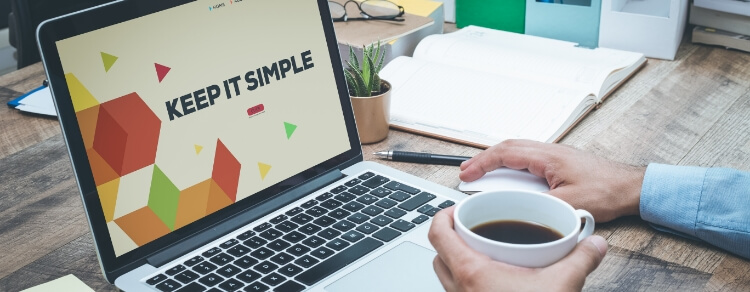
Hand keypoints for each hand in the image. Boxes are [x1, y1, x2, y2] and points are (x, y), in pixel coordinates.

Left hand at [428, 207, 607, 291]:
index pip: (438, 234)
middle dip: (451, 238)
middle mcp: (459, 289)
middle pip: (439, 254)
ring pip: (445, 275)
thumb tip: (593, 244)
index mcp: (471, 272)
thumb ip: (580, 259)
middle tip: (472, 229)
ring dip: (457, 261)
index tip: (458, 209)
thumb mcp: (562, 284)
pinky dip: (467, 281)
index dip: (443, 215)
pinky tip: (493, 281)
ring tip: (482, 252)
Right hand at [460, 140, 644, 221]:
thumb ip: (541, 205)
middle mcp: (549, 151)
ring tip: (482, 172)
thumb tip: (518, 208)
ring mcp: (555, 154)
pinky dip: (511, 162)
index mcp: (548, 156)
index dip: (482, 163)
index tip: (467, 173)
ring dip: (497, 159)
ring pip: (517, 149)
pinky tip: (509, 174)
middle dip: (483, 158)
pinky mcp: (560, 162)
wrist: (630, 186)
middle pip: (507, 146)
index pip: (506, 153)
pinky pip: (528, 156)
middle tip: (467, 171)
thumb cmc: (607, 190)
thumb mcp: (570, 204)